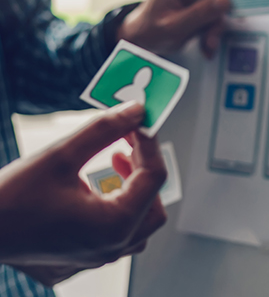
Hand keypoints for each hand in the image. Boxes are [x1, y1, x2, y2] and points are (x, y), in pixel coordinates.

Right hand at [0, 102, 166, 282]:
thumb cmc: (8, 200)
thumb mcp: (60, 155)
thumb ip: (105, 130)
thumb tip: (137, 110)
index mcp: (113, 226)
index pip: (153, 178)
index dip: (149, 144)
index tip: (138, 122)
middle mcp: (110, 248)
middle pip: (153, 206)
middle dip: (144, 170)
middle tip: (127, 145)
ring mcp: (96, 258)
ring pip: (138, 224)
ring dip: (132, 190)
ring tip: (113, 163)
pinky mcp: (81, 259)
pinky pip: (115, 235)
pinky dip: (114, 208)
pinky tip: (92, 189)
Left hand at [117, 0, 230, 57]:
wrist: (145, 36)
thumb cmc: (152, 31)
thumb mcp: (175, 27)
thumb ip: (200, 13)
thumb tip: (225, 0)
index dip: (220, 5)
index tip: (218, 26)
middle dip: (215, 20)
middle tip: (209, 41)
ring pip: (218, 2)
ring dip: (214, 25)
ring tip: (206, 43)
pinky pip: (215, 5)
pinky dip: (212, 23)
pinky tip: (205, 37)